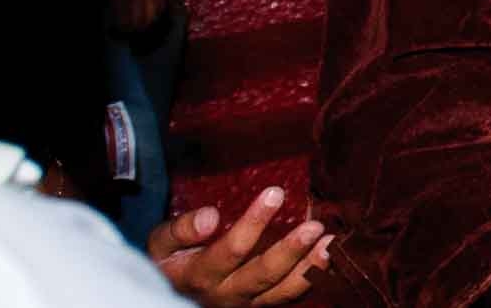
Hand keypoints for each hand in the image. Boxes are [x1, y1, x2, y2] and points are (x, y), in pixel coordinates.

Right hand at [148, 187, 328, 306]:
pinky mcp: (261, 305)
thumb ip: (181, 229)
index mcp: (199, 275)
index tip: (275, 193)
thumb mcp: (160, 244)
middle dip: (290, 250)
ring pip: (282, 292)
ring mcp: (246, 303)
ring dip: (309, 268)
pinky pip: (289, 296)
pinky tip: (329, 255)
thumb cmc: (168, 260)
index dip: (253, 223)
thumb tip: (210, 217)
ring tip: (330, 243)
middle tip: (314, 226)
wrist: (170, 293)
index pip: (230, 250)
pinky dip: (312, 277)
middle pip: (262, 276)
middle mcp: (225, 294)